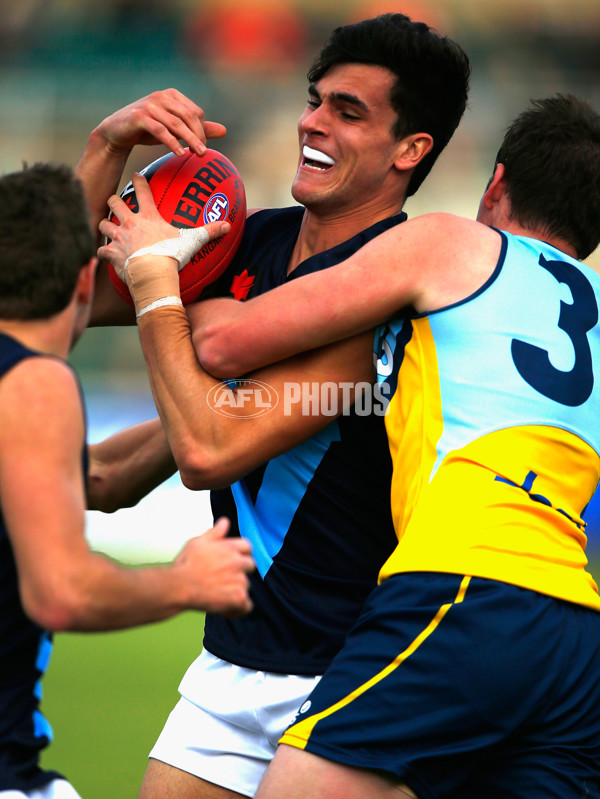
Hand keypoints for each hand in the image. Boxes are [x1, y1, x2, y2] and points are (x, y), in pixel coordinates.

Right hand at [93, 88, 226, 158]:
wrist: (116, 132)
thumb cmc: (147, 129)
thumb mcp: (174, 129)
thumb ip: (197, 129)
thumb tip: (225, 131)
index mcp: (172, 96)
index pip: (195, 112)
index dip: (202, 130)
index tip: (204, 148)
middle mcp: (161, 97)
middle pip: (188, 117)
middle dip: (199, 135)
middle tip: (204, 154)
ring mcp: (149, 105)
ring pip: (176, 123)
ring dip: (189, 140)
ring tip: (198, 154)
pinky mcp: (139, 117)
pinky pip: (160, 130)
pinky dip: (172, 142)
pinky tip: (179, 153)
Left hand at [97, 172, 229, 279]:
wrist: (153, 273)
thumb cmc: (172, 254)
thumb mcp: (193, 241)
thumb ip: (209, 231)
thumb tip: (228, 225)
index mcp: (148, 216)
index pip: (142, 191)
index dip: (138, 180)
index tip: (135, 175)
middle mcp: (130, 223)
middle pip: (115, 202)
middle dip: (114, 200)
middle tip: (116, 202)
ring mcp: (118, 238)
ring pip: (103, 223)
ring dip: (105, 225)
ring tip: (107, 227)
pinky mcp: (112, 254)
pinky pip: (102, 249)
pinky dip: (102, 251)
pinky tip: (104, 254)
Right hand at [176, 518, 253, 616]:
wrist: (179, 586)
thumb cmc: (186, 564)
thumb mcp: (198, 542)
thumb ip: (215, 532)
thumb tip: (225, 522)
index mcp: (230, 547)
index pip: (247, 546)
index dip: (240, 553)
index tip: (231, 561)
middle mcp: (238, 562)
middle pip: (251, 565)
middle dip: (240, 571)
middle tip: (223, 578)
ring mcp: (240, 581)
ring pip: (246, 586)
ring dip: (236, 590)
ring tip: (218, 594)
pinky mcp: (239, 598)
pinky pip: (247, 606)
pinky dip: (238, 609)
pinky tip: (226, 608)